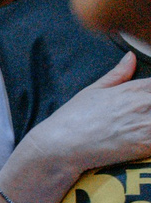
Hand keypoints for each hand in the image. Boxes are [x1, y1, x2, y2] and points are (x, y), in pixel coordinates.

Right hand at [0, 51, 150, 202]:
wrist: (59, 146)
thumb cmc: (72, 119)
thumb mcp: (92, 91)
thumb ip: (117, 74)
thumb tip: (130, 56)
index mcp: (134, 89)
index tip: (145, 103)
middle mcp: (143, 103)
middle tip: (142, 118)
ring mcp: (145, 124)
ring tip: (142, 129)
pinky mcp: (145, 145)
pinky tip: (143, 142)